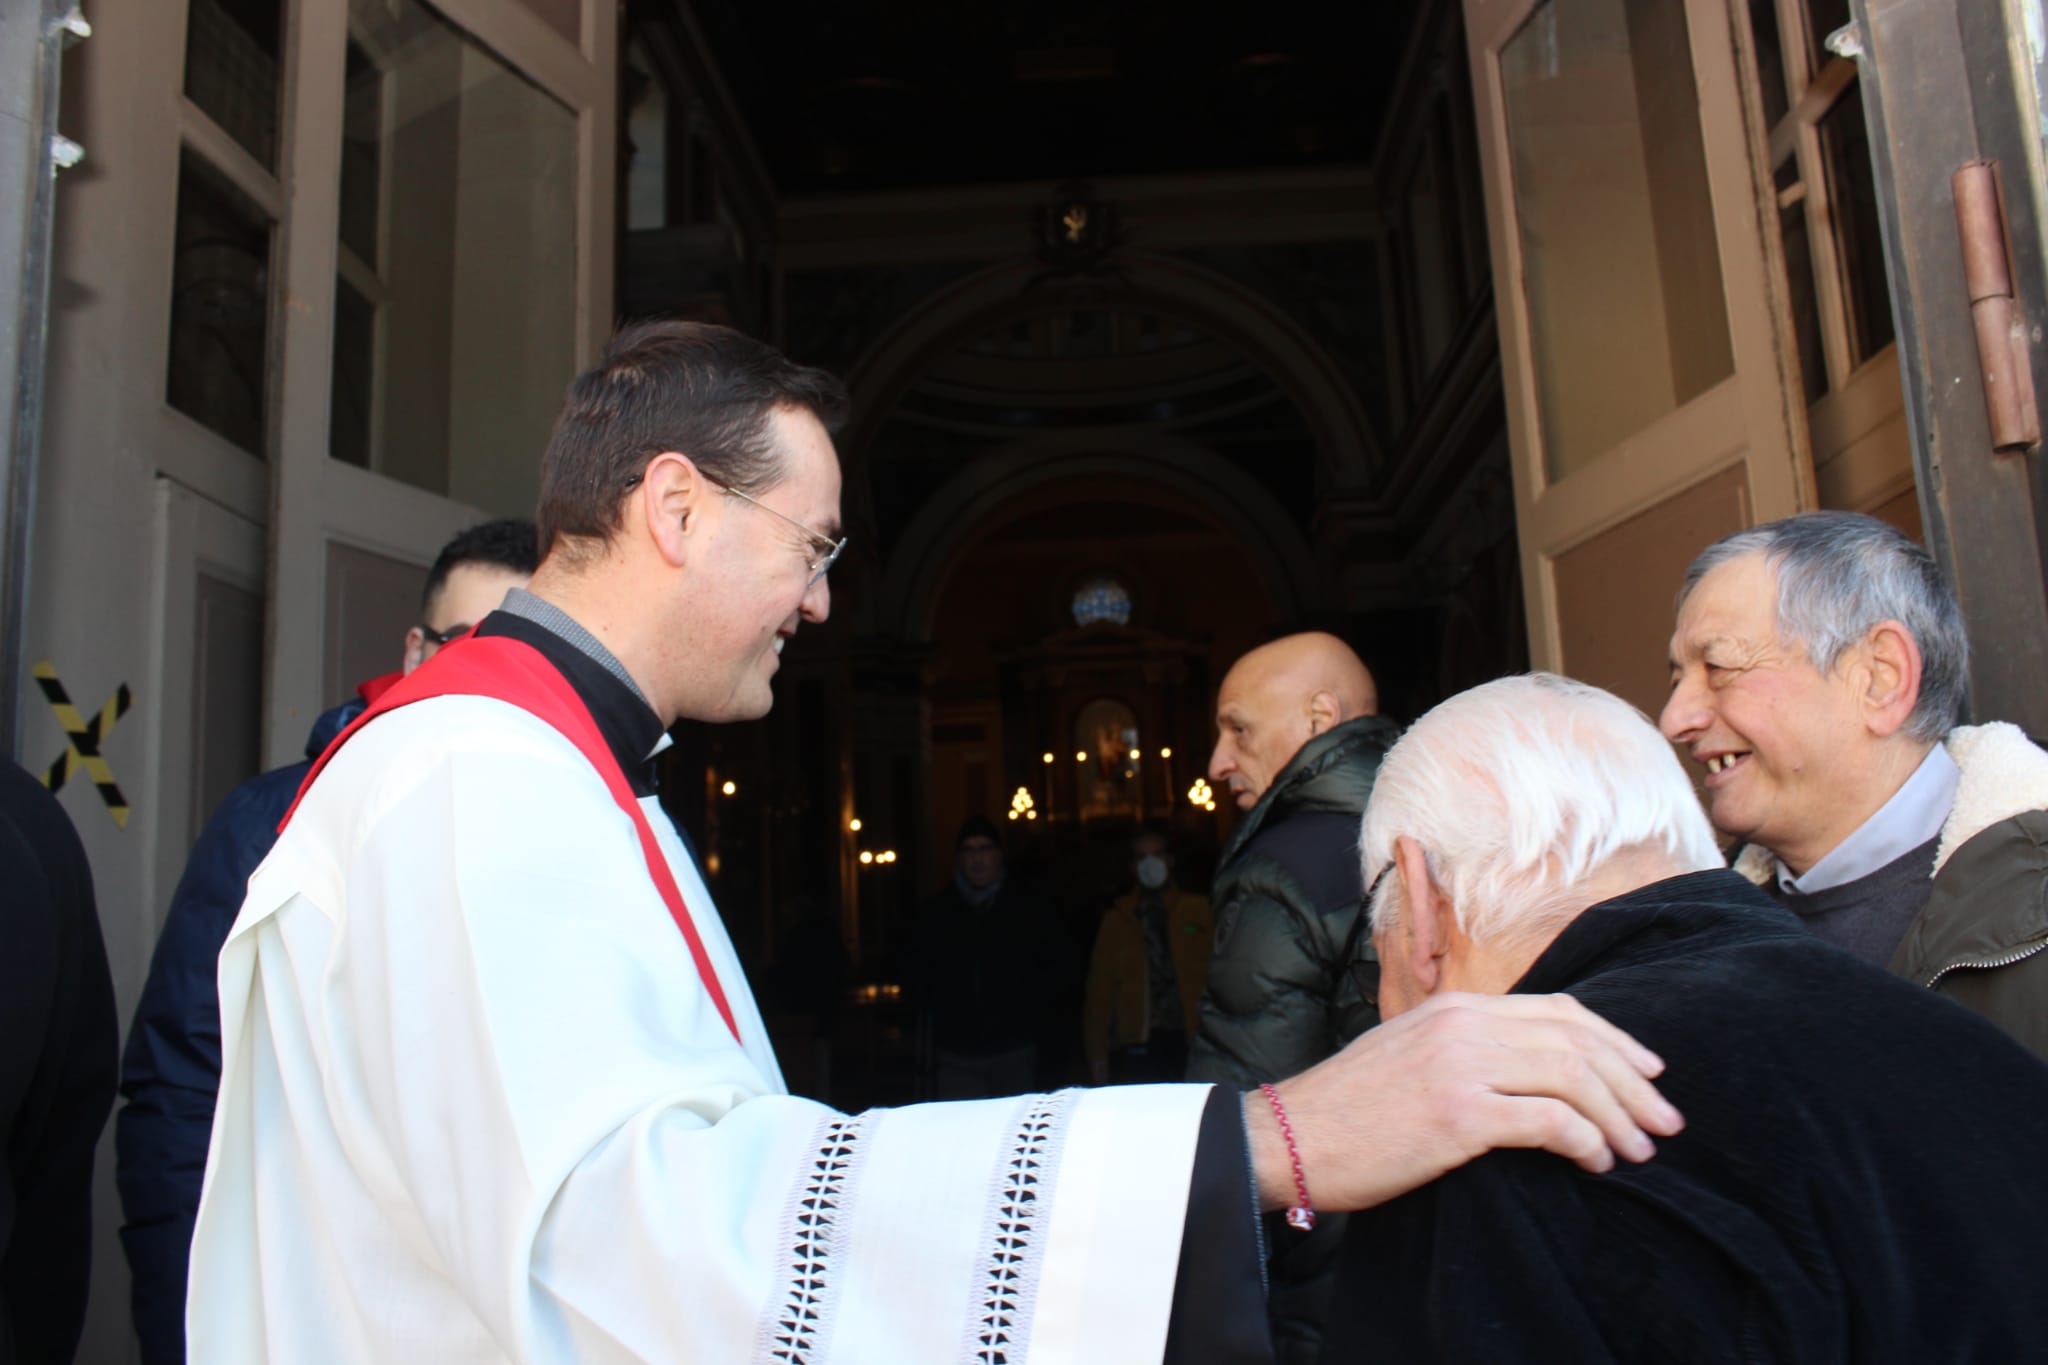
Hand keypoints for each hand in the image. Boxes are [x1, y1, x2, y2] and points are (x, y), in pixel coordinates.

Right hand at [1242, 992, 1682, 1212]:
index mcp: (1455, 1005)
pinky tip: (1596, 1162)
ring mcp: (1460, 1066)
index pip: (1559, 1009)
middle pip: (1576, 1039)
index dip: (1614, 1040)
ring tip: (1639, 1150)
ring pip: (1572, 1076)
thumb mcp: (1411, 1053)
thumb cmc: (1350, 1108)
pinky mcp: (1458, 1114)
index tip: (1649, 1072)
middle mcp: (1463, 1024)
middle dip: (1632, 1082)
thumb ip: (1466, 1048)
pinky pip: (1548, 1121)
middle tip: (1665, 1121)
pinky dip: (1585, 1142)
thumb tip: (1530, 1072)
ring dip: (1618, 1116)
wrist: (1291, 1136)